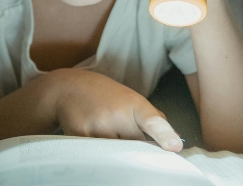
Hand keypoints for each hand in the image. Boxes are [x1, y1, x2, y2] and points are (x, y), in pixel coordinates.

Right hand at [42, 69, 182, 151]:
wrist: (66, 88)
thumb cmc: (103, 95)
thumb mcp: (130, 98)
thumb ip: (154, 119)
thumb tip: (175, 141)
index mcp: (133, 103)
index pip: (152, 120)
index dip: (164, 134)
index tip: (173, 147)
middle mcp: (116, 114)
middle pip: (137, 147)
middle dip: (134, 146)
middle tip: (122, 132)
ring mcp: (97, 127)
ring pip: (118, 154)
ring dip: (116, 150)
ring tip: (106, 132)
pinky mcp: (80, 136)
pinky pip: (98, 154)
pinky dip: (100, 152)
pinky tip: (93, 136)